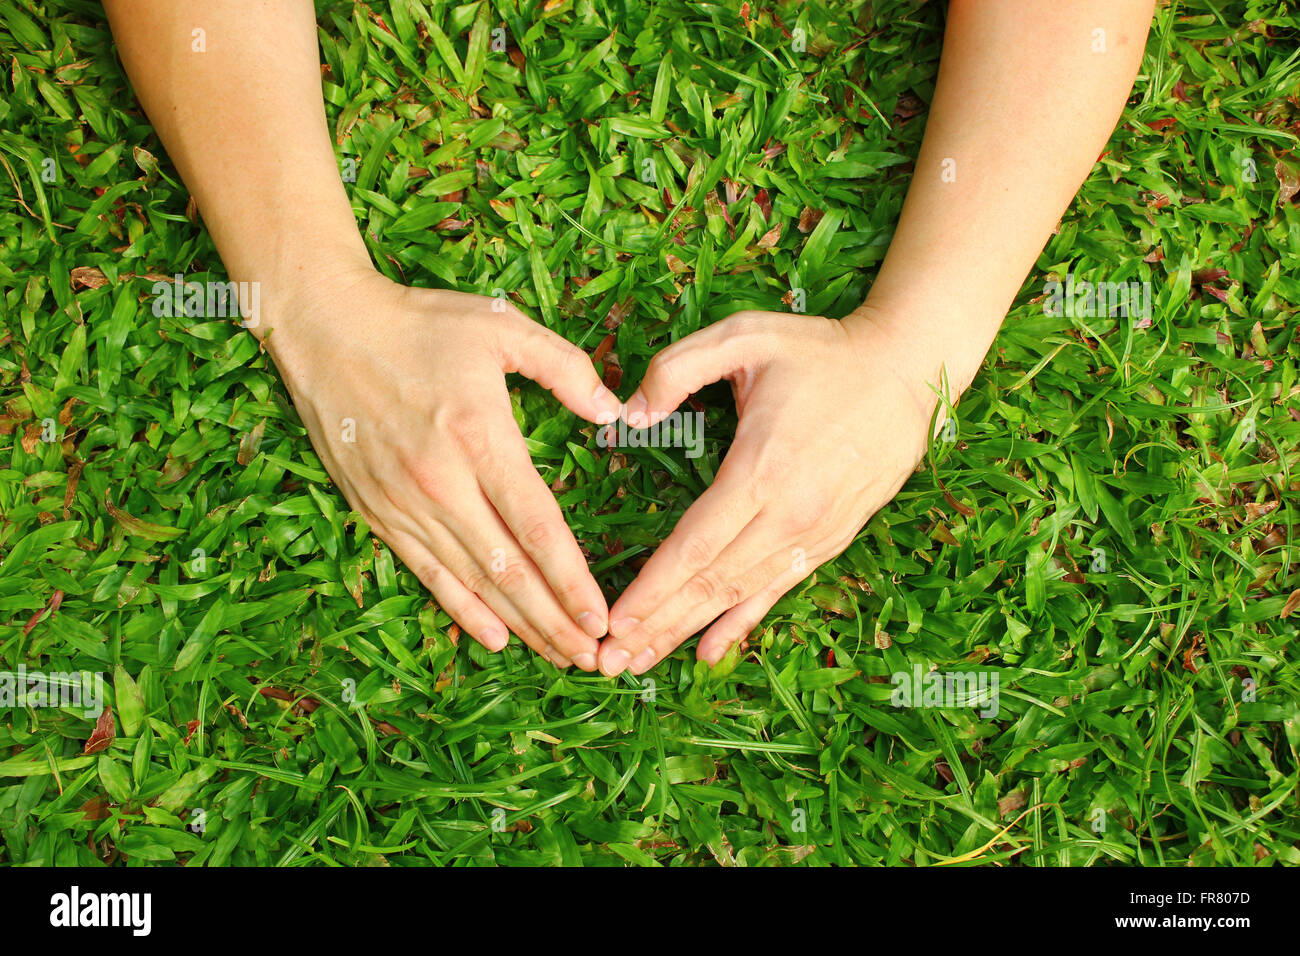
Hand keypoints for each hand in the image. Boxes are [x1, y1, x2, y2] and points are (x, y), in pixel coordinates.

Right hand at [267, 271, 622, 670]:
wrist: (324, 328)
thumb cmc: (420, 324)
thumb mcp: (500, 325)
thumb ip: (564, 366)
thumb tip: (613, 411)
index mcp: (479, 437)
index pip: (537, 527)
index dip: (572, 579)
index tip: (602, 616)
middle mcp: (441, 483)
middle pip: (509, 570)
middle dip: (555, 619)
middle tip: (594, 658)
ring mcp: (404, 504)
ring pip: (472, 582)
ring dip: (519, 625)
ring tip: (559, 655)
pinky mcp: (376, 512)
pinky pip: (426, 573)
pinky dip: (462, 611)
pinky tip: (495, 638)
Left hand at [598, 307, 955, 675]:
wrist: (907, 370)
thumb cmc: (820, 352)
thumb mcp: (744, 334)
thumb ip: (677, 367)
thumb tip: (629, 415)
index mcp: (763, 469)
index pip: (695, 545)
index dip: (651, 589)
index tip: (612, 622)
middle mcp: (790, 514)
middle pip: (711, 582)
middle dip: (656, 625)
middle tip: (609, 663)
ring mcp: (814, 533)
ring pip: (740, 594)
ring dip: (687, 631)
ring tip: (640, 662)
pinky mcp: (831, 539)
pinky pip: (778, 589)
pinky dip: (741, 624)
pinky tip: (709, 654)